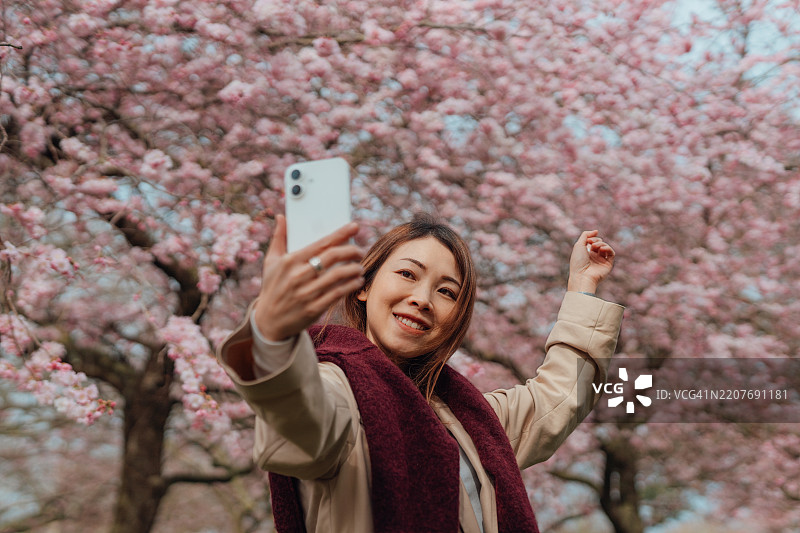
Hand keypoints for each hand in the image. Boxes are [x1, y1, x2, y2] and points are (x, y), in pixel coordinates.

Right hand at [252, 215, 363, 340]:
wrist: (268, 321)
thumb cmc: (272, 287)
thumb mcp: (271, 262)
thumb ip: (278, 238)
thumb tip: (281, 217)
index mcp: (289, 261)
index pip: (320, 243)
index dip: (340, 234)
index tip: (354, 227)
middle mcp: (298, 276)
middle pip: (332, 257)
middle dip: (351, 251)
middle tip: (360, 251)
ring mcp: (306, 293)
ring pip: (338, 275)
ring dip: (354, 269)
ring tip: (360, 266)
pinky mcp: (313, 309)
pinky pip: (337, 294)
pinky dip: (351, 286)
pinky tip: (357, 281)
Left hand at [567, 230, 615, 293]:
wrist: (582, 276)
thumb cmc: (578, 261)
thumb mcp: (578, 245)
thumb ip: (586, 235)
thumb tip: (596, 231)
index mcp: (586, 253)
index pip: (592, 242)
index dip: (591, 238)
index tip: (588, 240)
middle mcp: (594, 257)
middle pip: (600, 243)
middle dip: (596, 240)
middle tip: (591, 243)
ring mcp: (601, 261)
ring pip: (606, 247)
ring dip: (601, 244)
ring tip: (595, 247)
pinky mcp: (608, 264)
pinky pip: (611, 253)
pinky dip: (608, 248)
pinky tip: (601, 249)